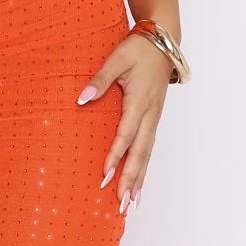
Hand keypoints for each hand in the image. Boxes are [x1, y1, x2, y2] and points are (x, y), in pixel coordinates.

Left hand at [75, 32, 171, 214]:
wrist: (164, 42)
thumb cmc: (139, 49)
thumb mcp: (117, 58)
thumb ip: (99, 79)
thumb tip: (81, 98)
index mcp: (139, 101)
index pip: (125, 134)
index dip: (115, 156)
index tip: (105, 175)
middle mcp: (149, 114)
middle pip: (140, 152)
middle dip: (131, 179)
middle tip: (122, 203)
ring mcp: (154, 118)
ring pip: (147, 154)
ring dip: (139, 179)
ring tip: (132, 204)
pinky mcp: (154, 119)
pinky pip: (149, 148)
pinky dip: (144, 168)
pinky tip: (139, 184)